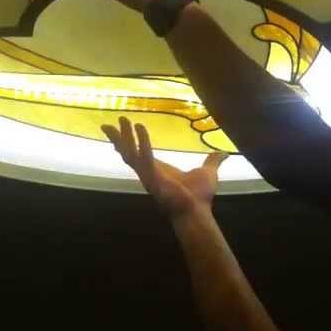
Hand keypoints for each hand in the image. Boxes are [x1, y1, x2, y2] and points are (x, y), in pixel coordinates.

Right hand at [102, 116, 228, 217]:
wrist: (198, 210)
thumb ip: (212, 161)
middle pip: (127, 153)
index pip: (137, 153)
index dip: (129, 142)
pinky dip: (142, 142)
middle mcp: (149, 172)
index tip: (121, 131)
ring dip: (124, 137)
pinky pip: (144, 157)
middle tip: (106, 125)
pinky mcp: (152, 178)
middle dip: (118, 138)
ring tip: (122, 120)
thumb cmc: (200, 195)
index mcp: (157, 170)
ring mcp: (148, 175)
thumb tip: (223, 154)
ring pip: (130, 153)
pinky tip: (140, 128)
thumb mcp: (208, 172)